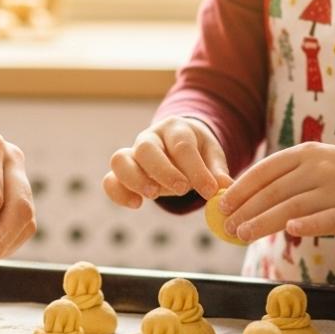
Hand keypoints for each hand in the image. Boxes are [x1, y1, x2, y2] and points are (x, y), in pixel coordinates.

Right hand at [103, 116, 230, 208]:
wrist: (179, 145)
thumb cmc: (198, 151)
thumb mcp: (212, 155)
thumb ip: (216, 171)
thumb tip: (224, 187)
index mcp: (176, 129)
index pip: (182, 145)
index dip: (196, 169)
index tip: (210, 190)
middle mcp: (150, 138)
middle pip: (146, 148)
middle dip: (163, 171)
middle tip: (182, 189)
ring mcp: (132, 153)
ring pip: (120, 159)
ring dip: (136, 179)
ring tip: (153, 196)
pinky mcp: (123, 171)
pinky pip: (110, 179)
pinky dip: (118, 193)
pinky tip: (136, 204)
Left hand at [214, 143, 334, 241]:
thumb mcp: (316, 165)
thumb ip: (285, 178)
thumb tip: (242, 197)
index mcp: (307, 153)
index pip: (266, 170)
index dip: (241, 188)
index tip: (222, 203)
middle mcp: (321, 168)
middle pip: (275, 191)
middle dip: (246, 209)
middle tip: (226, 226)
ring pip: (294, 207)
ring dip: (264, 221)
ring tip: (242, 234)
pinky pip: (328, 219)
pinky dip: (309, 224)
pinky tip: (290, 231)